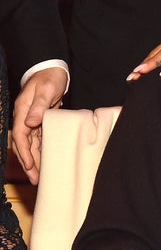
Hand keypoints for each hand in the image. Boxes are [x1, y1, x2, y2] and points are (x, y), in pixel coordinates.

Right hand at [12, 68, 67, 184]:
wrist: (53, 70)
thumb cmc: (49, 78)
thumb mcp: (45, 90)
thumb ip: (39, 106)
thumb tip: (31, 122)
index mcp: (22, 111)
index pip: (20, 135)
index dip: (24, 152)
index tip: (30, 166)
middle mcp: (25, 117)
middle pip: (24, 144)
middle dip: (29, 163)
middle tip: (36, 179)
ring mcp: (32, 119)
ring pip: (31, 144)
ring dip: (35, 160)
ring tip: (40, 175)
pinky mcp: (41, 120)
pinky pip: (39, 139)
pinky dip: (41, 150)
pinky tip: (46, 161)